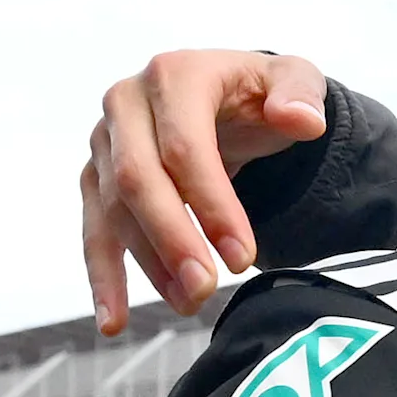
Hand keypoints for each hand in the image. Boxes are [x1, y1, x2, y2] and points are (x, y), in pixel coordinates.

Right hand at [81, 50, 331, 333]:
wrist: (229, 99)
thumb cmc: (261, 93)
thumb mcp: (293, 79)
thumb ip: (302, 92)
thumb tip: (302, 118)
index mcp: (174, 75)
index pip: (184, 147)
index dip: (212, 204)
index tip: (243, 255)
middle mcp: (126, 104)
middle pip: (137, 179)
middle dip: (172, 240)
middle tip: (206, 288)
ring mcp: (105, 143)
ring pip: (114, 211)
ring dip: (148, 264)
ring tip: (190, 304)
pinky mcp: (96, 178)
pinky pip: (94, 231)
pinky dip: (103, 278)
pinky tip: (113, 321)